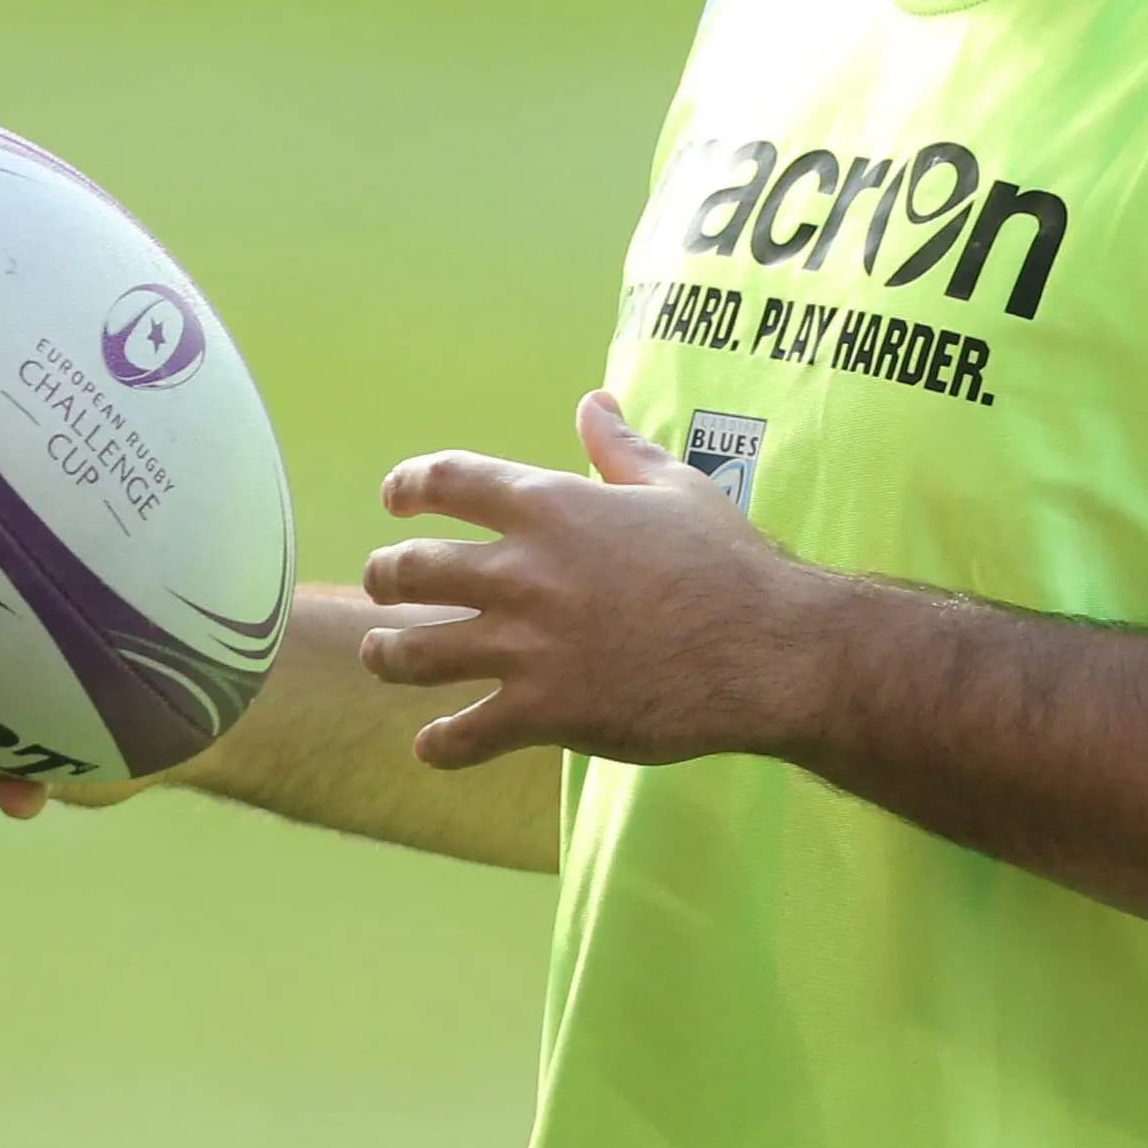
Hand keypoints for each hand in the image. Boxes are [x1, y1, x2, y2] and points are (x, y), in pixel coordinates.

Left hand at [359, 390, 825, 770]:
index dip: (407, 487)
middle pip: (408, 568)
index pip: (444, 480)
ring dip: (385, 654)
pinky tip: (431, 745)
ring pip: (412, 653)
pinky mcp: (544, 711)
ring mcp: (526, 646)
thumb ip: (620, 449)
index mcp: (550, 508)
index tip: (395, 501)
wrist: (767, 649)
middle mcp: (522, 572)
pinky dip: (439, 743)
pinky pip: (464, 734)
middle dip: (383, 576)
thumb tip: (592, 402)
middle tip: (383, 586)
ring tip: (381, 654)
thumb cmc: (728, 562)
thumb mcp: (676, 488)